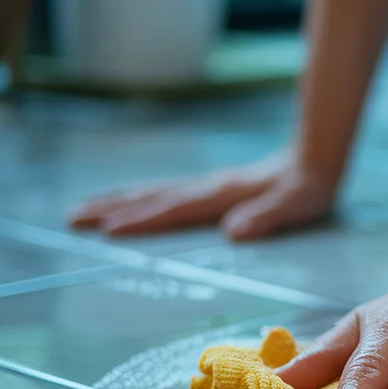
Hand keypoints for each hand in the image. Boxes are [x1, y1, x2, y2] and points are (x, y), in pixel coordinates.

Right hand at [69, 151, 336, 239]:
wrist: (314, 157)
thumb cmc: (307, 188)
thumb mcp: (294, 205)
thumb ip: (266, 217)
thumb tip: (234, 231)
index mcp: (222, 194)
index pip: (175, 209)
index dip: (143, 220)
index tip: (110, 230)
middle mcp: (207, 187)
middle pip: (150, 197)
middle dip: (110, 208)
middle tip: (72, 218)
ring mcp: (205, 185)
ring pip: (151, 192)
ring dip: (115, 201)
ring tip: (81, 209)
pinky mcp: (208, 188)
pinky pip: (163, 192)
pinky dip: (136, 197)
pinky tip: (124, 203)